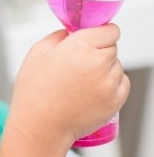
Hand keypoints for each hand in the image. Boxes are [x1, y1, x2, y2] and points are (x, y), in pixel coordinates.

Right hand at [8, 24, 129, 150]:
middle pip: (112, 48)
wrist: (40, 126)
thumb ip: (58, 36)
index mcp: (79, 46)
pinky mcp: (115, 101)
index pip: (109, 30)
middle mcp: (98, 63)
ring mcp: (109, 83)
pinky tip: (90, 91)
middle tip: (78, 64)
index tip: (93, 38)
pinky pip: (122, 85)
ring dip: (105, 69)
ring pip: (117, 66)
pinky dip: (111, 85)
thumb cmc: (34, 91)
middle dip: (99, 52)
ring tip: (81, 82)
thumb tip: (71, 33)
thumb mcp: (37, 52)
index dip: (100, 33)